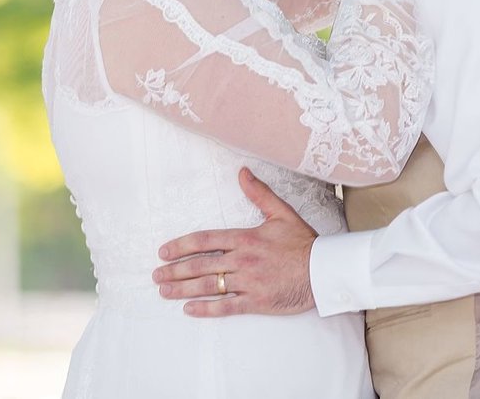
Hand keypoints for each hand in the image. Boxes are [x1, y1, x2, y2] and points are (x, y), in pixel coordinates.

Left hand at [152, 168, 317, 316]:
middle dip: (175, 270)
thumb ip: (258, 193)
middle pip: (200, 265)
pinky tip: (189, 309)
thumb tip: (242, 171)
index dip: (181, 246)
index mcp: (244, 238)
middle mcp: (242, 260)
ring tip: (165, 291)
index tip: (164, 251)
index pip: (205, 240)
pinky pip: (226, 307)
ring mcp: (248, 282)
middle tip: (156, 275)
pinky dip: (206, 309)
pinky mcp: (256, 302)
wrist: (323, 271)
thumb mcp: (281, 212)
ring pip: (208, 286)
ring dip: (183, 289)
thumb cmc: (302, 242)